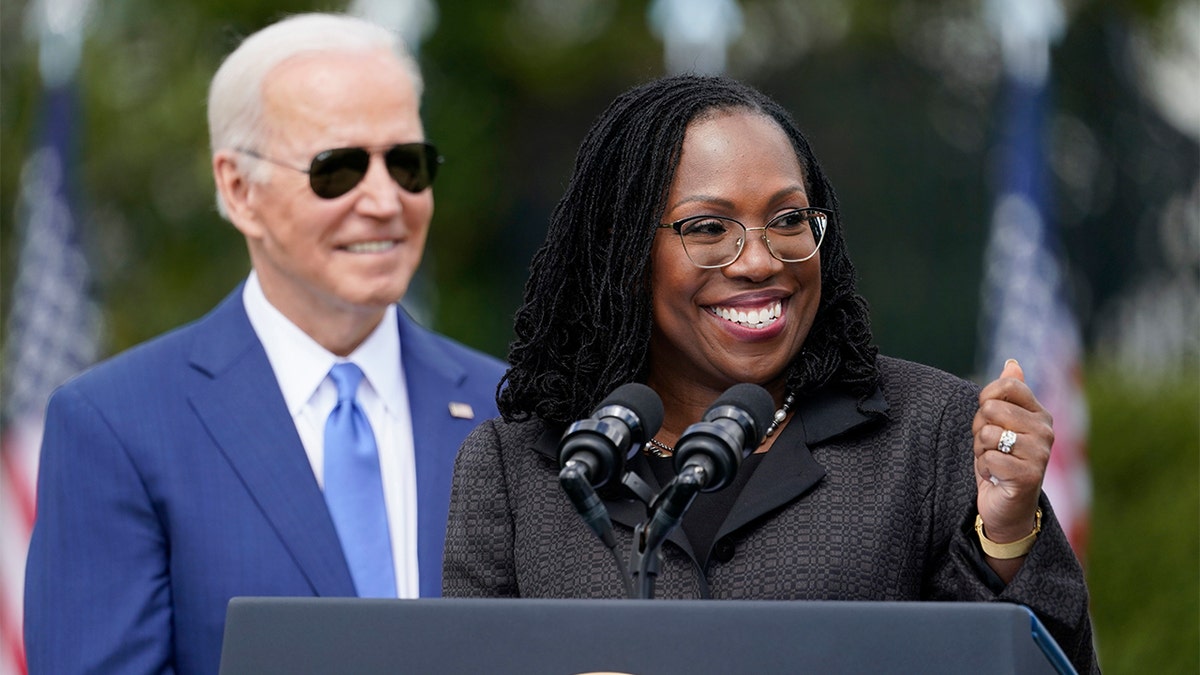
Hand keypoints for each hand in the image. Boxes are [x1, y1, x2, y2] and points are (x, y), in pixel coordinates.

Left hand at [971, 359, 1052, 546]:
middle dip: (980, 430)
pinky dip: (984, 470)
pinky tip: (997, 478)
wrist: (1007, 506)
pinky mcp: (1029, 475)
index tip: (989, 420)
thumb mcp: (1000, 424)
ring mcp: (1040, 453)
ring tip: (995, 462)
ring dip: (981, 451)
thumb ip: (1007, 394)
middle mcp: (1046, 430)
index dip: (985, 400)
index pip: (1006, 386)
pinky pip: (988, 458)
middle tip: (992, 448)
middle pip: (991, 409)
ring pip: (988, 433)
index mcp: (1040, 413)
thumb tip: (1012, 362)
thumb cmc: (1002, 461)